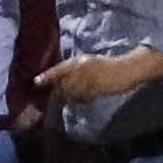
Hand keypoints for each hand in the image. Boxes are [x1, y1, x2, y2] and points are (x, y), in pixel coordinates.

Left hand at [39, 47, 162, 106]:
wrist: (126, 69)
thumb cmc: (107, 65)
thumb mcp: (88, 62)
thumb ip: (74, 69)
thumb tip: (60, 80)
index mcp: (79, 61)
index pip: (59, 69)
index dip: (47, 76)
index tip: (36, 82)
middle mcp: (82, 69)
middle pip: (63, 84)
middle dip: (58, 92)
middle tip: (52, 100)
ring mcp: (89, 79)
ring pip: (72, 92)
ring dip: (69, 98)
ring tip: (69, 100)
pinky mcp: (96, 89)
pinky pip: (83, 97)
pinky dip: (81, 100)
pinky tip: (83, 99)